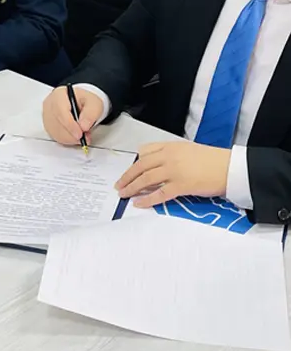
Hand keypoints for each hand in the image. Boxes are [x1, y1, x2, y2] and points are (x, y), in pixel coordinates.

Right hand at [42, 86, 102, 145]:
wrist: (80, 103)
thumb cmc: (85, 101)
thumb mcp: (94, 103)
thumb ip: (91, 114)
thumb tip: (83, 126)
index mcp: (59, 95)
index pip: (60, 111)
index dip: (70, 125)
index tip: (80, 134)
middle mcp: (49, 105)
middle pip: (56, 123)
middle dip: (72, 134)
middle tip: (85, 137)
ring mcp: (46, 116)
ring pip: (55, 132)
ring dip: (70, 138)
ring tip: (83, 136)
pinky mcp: (47, 126)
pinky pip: (55, 136)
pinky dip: (67, 140)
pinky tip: (75, 136)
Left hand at [115, 141, 231, 207]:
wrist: (232, 167)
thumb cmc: (214, 160)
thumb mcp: (189, 150)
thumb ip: (172, 155)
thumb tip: (158, 164)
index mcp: (171, 147)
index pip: (145, 152)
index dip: (135, 162)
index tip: (129, 171)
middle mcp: (169, 157)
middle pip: (141, 166)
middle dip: (127, 176)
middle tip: (119, 185)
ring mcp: (174, 171)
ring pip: (146, 179)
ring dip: (132, 188)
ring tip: (123, 194)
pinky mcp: (181, 185)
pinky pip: (159, 194)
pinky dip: (146, 200)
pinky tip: (138, 203)